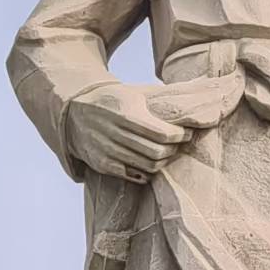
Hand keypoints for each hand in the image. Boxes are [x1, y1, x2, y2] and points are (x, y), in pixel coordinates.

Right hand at [65, 83, 190, 181]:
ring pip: (149, 167)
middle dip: (174, 150)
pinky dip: (148, 171)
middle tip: (179, 144)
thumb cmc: (112, 101)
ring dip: (163, 162)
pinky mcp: (103, 165)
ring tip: (167, 153)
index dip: (180, 136)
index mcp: (125, 114)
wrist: (73, 113)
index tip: (186, 133)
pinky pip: (135, 176)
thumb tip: (195, 93)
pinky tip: (151, 161)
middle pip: (158, 153)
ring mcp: (108, 152)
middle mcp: (115, 134)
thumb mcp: (132, 93)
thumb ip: (159, 98)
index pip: (163, 134)